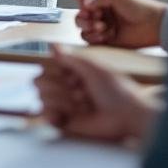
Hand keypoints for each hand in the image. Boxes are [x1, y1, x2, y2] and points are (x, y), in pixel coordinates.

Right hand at [34, 45, 159, 142]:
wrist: (127, 116)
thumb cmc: (116, 90)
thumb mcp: (93, 68)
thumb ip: (70, 58)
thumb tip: (51, 45)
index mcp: (71, 73)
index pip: (45, 67)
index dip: (57, 72)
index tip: (75, 77)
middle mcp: (65, 87)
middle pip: (39, 82)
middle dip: (59, 87)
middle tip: (81, 92)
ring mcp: (64, 105)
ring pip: (42, 98)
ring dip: (63, 101)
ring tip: (83, 105)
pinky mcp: (64, 121)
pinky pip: (45, 115)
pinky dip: (52, 114)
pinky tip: (63, 115)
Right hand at [73, 0, 167, 48]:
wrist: (154, 25)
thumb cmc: (141, 8)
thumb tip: (83, 2)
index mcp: (105, 1)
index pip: (85, 0)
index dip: (81, 1)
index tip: (83, 1)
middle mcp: (103, 15)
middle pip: (81, 15)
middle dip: (83, 16)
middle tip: (92, 16)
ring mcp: (104, 28)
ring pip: (84, 29)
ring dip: (89, 27)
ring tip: (101, 26)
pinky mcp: (107, 42)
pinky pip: (91, 42)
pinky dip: (94, 38)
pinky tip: (105, 35)